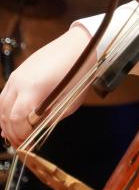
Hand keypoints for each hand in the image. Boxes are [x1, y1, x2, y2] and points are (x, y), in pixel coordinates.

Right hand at [0, 25, 93, 147]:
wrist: (80, 45)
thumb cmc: (79, 72)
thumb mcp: (69, 102)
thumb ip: (50, 118)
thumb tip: (36, 130)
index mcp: (33, 90)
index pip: (16, 120)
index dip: (19, 135)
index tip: (25, 144)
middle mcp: (20, 82)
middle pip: (5, 114)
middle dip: (10, 131)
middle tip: (18, 143)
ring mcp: (17, 75)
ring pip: (1, 105)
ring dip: (5, 121)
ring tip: (13, 133)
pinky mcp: (18, 72)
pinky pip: (5, 94)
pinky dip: (6, 108)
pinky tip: (10, 118)